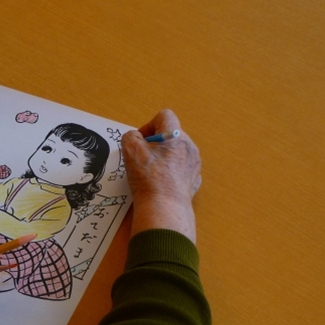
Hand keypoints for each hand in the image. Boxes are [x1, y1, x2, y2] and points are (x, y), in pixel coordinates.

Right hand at [121, 109, 200, 242]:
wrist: (164, 208)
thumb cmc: (148, 178)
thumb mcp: (130, 150)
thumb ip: (130, 136)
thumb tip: (135, 138)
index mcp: (176, 136)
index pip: (164, 116)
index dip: (149, 125)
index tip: (141, 141)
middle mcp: (189, 147)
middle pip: (171, 135)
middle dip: (155, 143)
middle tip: (143, 158)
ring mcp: (194, 164)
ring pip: (177, 152)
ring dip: (163, 157)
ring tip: (151, 172)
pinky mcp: (194, 180)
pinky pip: (181, 169)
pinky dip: (170, 172)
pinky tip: (160, 182)